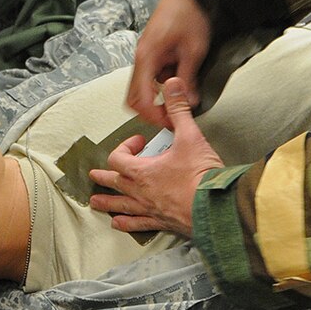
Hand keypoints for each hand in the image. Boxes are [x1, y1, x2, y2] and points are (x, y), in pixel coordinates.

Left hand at [88, 81, 221, 236]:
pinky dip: (126, 224)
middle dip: (104, 178)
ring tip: (95, 204)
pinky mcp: (162, 223)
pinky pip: (138, 225)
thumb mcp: (189, 136)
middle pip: (114, 183)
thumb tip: (172, 84)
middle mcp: (141, 192)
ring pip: (121, 207)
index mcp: (142, 171)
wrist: (216, 208)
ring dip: (107, 204)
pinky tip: (119, 224)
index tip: (139, 141)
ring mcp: (150, 209)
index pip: (118, 158)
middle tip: (94, 176)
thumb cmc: (201, 175)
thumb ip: (178, 109)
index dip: (125, 147)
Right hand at [125, 0, 212, 124]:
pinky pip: (150, 76)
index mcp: (146, 56)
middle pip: (133, 96)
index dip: (153, 114)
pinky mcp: (151, 53)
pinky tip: (179, 80)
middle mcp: (140, 57)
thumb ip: (188, 79)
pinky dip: (160, 85)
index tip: (168, 121)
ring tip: (179, 98)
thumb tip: (189, 102)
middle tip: (170, 117)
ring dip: (156, 97)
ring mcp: (144, 55)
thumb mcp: (193, 50)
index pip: (140, 97)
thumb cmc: (189, 15)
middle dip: (150, 110)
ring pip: (141, 87)